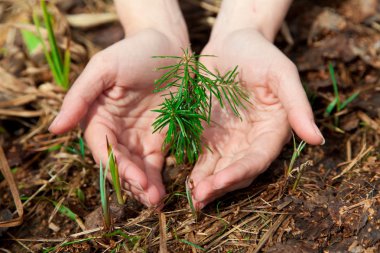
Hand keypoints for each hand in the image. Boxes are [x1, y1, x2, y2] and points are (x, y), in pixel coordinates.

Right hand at [49, 29, 187, 206]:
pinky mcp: (158, 139)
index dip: (115, 166)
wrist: (169, 48)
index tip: (133, 179)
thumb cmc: (133, 52)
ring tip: (156, 200)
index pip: (101, 148)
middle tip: (149, 197)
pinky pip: (155, 164)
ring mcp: (138, 138)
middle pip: (118, 165)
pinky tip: (162, 192)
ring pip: (136, 170)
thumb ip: (80, 97)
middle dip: (131, 183)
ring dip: (144, 187)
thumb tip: (54, 129)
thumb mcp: (103, 68)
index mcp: (98, 117)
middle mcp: (116, 132)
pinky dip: (157, 179)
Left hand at [191, 28, 323, 208]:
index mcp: (272, 130)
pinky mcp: (211, 133)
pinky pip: (203, 156)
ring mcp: (230, 138)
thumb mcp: (281, 74)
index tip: (218, 182)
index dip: (238, 173)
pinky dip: (196, 169)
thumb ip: (297, 105)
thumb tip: (317, 140)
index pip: (257, 160)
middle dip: (219, 186)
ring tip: (191, 198)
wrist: (232, 42)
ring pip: (219, 168)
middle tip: (198, 199)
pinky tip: (185, 179)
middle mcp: (251, 140)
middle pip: (237, 171)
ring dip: (206, 184)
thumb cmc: (260, 54)